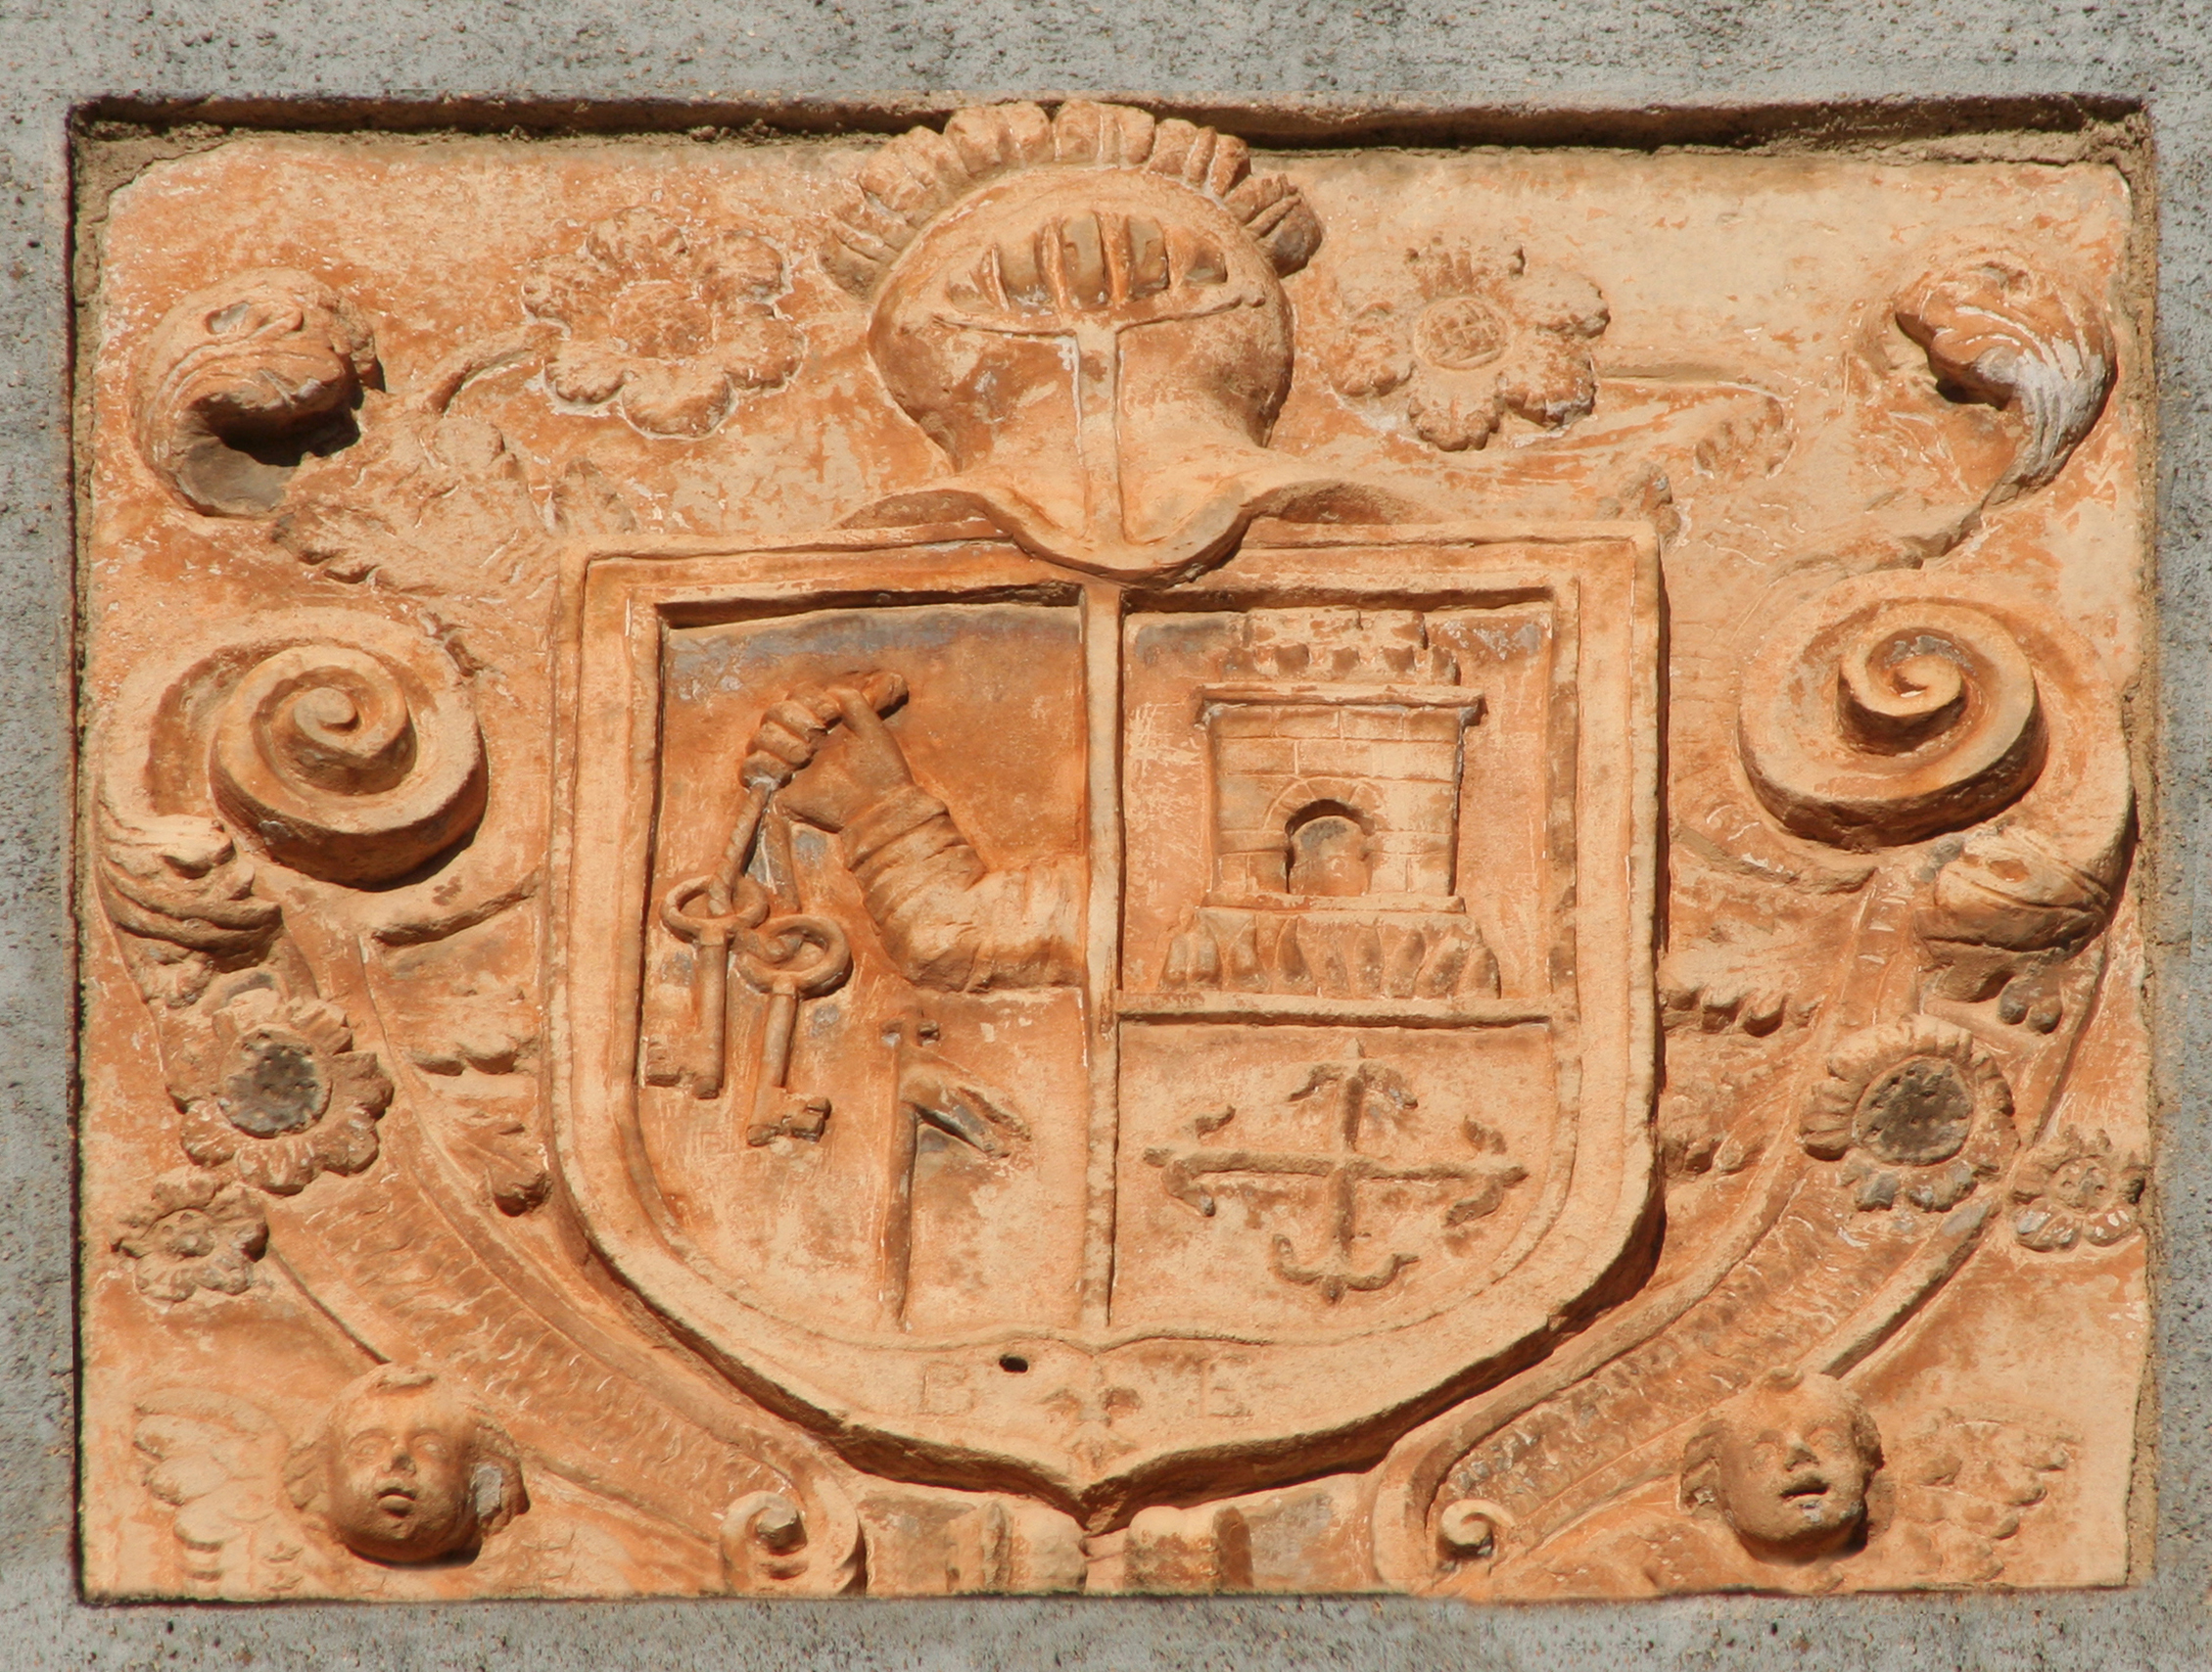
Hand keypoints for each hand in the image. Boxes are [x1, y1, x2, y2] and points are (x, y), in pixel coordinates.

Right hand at [746, 679, 913, 831]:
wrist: (877, 808)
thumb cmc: (880, 769)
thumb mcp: (872, 726)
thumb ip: (852, 699)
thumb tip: (830, 690)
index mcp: (821, 722)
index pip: (796, 696)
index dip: (808, 700)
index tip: (832, 715)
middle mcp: (801, 739)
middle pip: (772, 714)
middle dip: (792, 720)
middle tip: (817, 740)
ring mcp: (788, 763)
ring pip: (758, 739)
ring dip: (779, 743)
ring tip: (804, 757)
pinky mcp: (778, 787)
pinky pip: (749, 768)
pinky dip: (762, 763)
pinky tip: (786, 771)